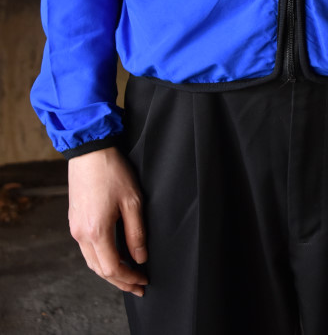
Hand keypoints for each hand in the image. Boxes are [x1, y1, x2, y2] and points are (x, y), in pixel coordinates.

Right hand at [68, 146, 148, 296]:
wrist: (89, 151)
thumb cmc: (112, 172)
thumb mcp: (132, 201)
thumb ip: (136, 233)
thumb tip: (140, 257)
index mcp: (96, 231)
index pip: (112, 268)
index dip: (128, 278)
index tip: (143, 281)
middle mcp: (81, 234)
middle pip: (99, 269)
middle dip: (120, 280)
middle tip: (138, 285)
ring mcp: (75, 228)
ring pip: (91, 261)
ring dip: (109, 271)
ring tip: (128, 274)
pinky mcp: (74, 220)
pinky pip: (86, 249)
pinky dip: (101, 258)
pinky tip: (113, 255)